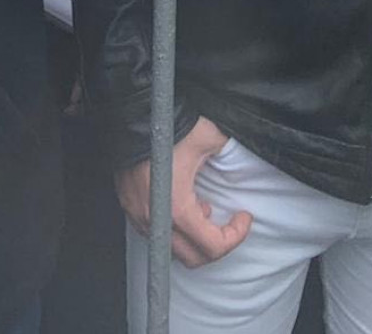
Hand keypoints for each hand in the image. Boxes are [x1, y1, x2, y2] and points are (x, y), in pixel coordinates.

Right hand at [115, 116, 252, 268]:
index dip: (236, 236)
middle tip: (228, 223)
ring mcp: (138, 216)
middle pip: (193, 258)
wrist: (131, 114)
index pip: (213, 247)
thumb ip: (229, 154)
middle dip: (216, 244)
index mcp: (177, 209)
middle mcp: (156, 220)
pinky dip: (173, 228)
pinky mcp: (128, 206)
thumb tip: (240, 160)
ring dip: (193, 237)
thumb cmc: (168, 125)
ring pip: (172, 248)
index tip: (243, 217)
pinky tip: (179, 203)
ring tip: (202, 208)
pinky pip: (154, 233)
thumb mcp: (209, 138)